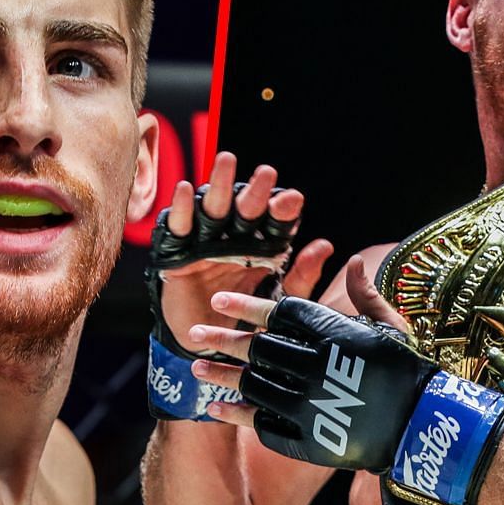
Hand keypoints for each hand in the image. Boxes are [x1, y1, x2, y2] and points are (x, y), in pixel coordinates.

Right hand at [154, 152, 332, 356]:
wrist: (209, 343)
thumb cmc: (247, 318)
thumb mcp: (279, 300)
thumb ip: (302, 277)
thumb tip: (325, 245)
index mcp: (263, 246)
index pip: (275, 221)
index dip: (283, 208)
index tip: (293, 200)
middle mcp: (236, 237)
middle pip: (246, 208)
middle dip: (256, 191)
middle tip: (267, 173)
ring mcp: (207, 240)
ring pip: (214, 207)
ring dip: (220, 184)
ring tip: (227, 160)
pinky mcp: (179, 251)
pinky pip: (179, 227)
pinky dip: (181, 208)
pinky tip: (184, 189)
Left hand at [192, 267, 503, 504]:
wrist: (423, 426)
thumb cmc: (407, 370)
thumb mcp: (389, 326)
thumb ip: (364, 294)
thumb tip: (353, 259)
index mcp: (332, 334)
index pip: (278, 312)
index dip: (246, 305)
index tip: (218, 300)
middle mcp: (314, 366)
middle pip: (257, 349)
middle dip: (222, 340)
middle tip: (194, 335)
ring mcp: (308, 404)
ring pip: (253, 385)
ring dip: (221, 376)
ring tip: (196, 369)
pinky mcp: (307, 438)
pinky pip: (261, 424)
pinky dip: (236, 415)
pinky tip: (216, 408)